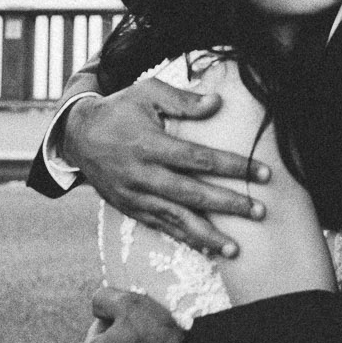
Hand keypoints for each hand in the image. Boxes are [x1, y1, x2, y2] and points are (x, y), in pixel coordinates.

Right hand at [65, 75, 270, 257]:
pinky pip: (160, 227)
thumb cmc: (119, 110)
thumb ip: (182, 100)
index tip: (264, 174)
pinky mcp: (130, 209)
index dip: (234, 167)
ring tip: (236, 249)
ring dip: (208, 236)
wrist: (77, 136)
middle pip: (192, 195)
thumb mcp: (147, 93)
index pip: (200, 159)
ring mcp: (135, 196)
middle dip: (229, 205)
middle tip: (260, 212)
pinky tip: (206, 250)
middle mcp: (143, 175)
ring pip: (176, 220)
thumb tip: (217, 102)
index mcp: (150, 145)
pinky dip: (184, 240)